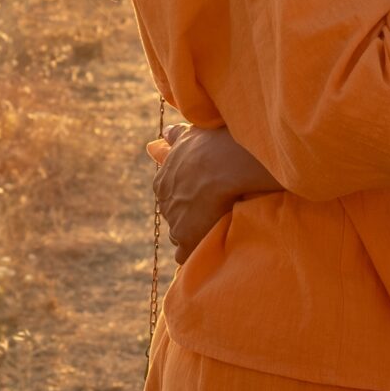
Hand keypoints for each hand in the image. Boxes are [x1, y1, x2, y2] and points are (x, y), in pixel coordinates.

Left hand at [150, 123, 279, 262]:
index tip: (203, 195)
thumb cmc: (213, 146)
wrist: (227, 165)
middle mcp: (164, 204)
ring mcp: (174, 224)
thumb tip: (163, 135)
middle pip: (175, 216)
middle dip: (189, 216)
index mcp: (162, 182)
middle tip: (212, 211)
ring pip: (179, 236)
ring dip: (193, 235)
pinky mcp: (187, 241)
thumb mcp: (190, 135)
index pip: (170, 197)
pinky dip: (194, 253)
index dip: (188, 197)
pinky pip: (184, 256)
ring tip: (214, 229)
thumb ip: (175, 137)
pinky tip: (209, 247)